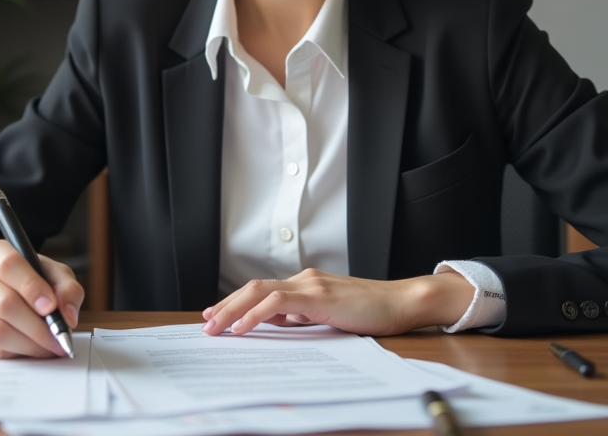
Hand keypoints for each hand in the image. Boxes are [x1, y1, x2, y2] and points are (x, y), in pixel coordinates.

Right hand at [0, 239, 83, 358]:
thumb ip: (67, 288)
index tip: (51, 307)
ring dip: (28, 344)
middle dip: (37, 327)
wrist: (0, 287)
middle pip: (4, 303)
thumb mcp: (53, 273)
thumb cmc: (30, 278)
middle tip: (59, 338)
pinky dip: (15, 353)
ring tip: (49, 347)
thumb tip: (68, 316)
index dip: (32, 288)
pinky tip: (30, 348)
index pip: (9, 265)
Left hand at [200, 268, 475, 336]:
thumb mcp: (330, 315)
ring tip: (215, 327)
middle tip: (205, 324)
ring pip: (259, 292)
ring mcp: (311, 285)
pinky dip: (256, 314)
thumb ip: (304, 315)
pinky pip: (278, 302)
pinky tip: (243, 327)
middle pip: (252, 288)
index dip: (235, 303)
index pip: (261, 291)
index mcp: (306, 284)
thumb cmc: (372, 312)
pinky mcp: (319, 297)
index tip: (216, 316)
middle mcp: (304, 280)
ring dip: (232, 310)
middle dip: (225, 306)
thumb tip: (278, 322)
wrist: (402, 302)